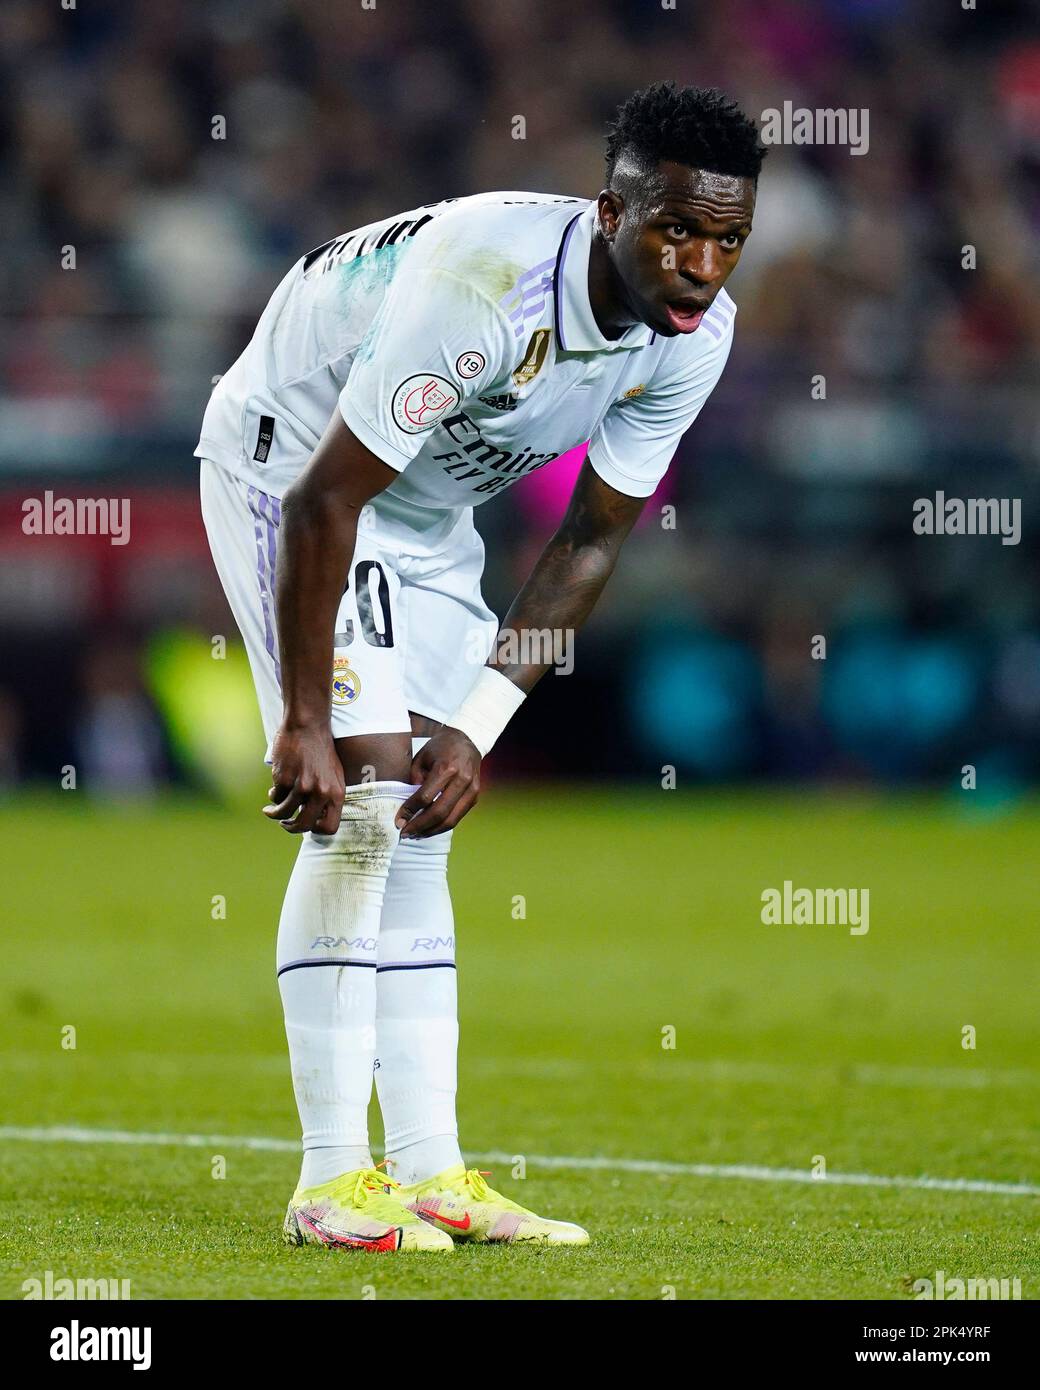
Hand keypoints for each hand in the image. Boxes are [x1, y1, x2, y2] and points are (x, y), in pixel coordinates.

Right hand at [264, 720, 344, 834]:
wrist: (308, 726)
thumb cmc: (321, 751)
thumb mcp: (334, 776)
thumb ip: (327, 797)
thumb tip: (315, 820)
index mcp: (337, 794)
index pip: (330, 828)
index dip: (316, 831)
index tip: (306, 825)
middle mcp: (321, 793)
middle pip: (304, 826)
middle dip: (291, 827)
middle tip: (284, 823)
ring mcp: (302, 787)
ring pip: (284, 813)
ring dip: (275, 813)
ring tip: (270, 810)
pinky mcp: (285, 779)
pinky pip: (275, 796)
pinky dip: (272, 795)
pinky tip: (273, 790)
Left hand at [394, 727, 480, 837]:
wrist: (467, 740)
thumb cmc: (440, 747)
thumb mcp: (421, 758)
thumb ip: (414, 780)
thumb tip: (406, 806)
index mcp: (446, 768)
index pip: (425, 797)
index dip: (410, 811)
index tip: (398, 820)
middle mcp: (462, 780)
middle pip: (439, 812)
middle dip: (419, 826)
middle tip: (404, 833)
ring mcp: (471, 790)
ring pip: (450, 820)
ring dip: (431, 831)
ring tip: (416, 835)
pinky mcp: (475, 797)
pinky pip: (457, 817)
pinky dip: (442, 826)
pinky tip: (429, 829)